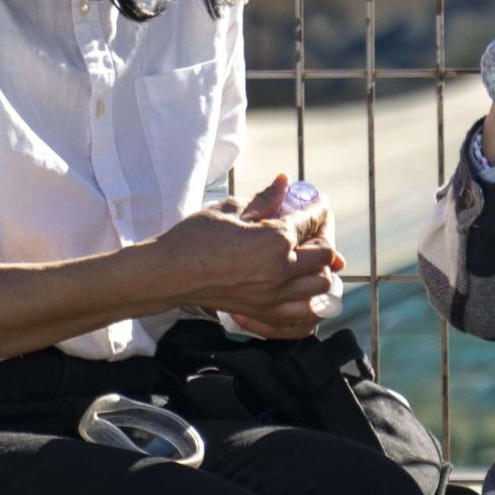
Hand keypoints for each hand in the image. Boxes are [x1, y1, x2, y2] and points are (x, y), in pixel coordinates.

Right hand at [153, 200, 336, 339]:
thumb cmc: (194, 238)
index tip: (318, 204)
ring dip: (322, 269)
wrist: (169, 274)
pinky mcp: (265, 313)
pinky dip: (311, 299)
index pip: (310, 222)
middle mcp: (282, 271)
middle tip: (316, 227)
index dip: (318, 209)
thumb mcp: (230, 210)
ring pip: (321, 286)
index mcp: (276, 240)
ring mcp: (275, 296)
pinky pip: (304, 312)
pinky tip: (303, 287)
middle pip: (325, 255)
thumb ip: (264, 199)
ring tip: (310, 257)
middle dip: (325, 236)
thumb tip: (284, 182)